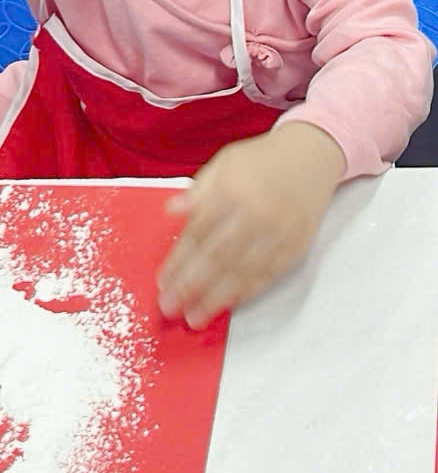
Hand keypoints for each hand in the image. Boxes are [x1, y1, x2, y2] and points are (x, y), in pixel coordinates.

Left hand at [156, 123, 346, 328]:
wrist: (310, 156)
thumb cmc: (260, 160)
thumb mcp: (223, 164)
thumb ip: (197, 191)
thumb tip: (170, 210)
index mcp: (230, 191)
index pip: (198, 233)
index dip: (178, 260)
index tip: (163, 281)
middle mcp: (253, 214)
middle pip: (216, 256)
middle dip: (190, 285)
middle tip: (170, 307)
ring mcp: (277, 233)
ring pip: (242, 271)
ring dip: (216, 297)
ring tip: (195, 316)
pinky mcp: (295, 247)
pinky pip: (267, 275)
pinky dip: (246, 292)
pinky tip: (228, 304)